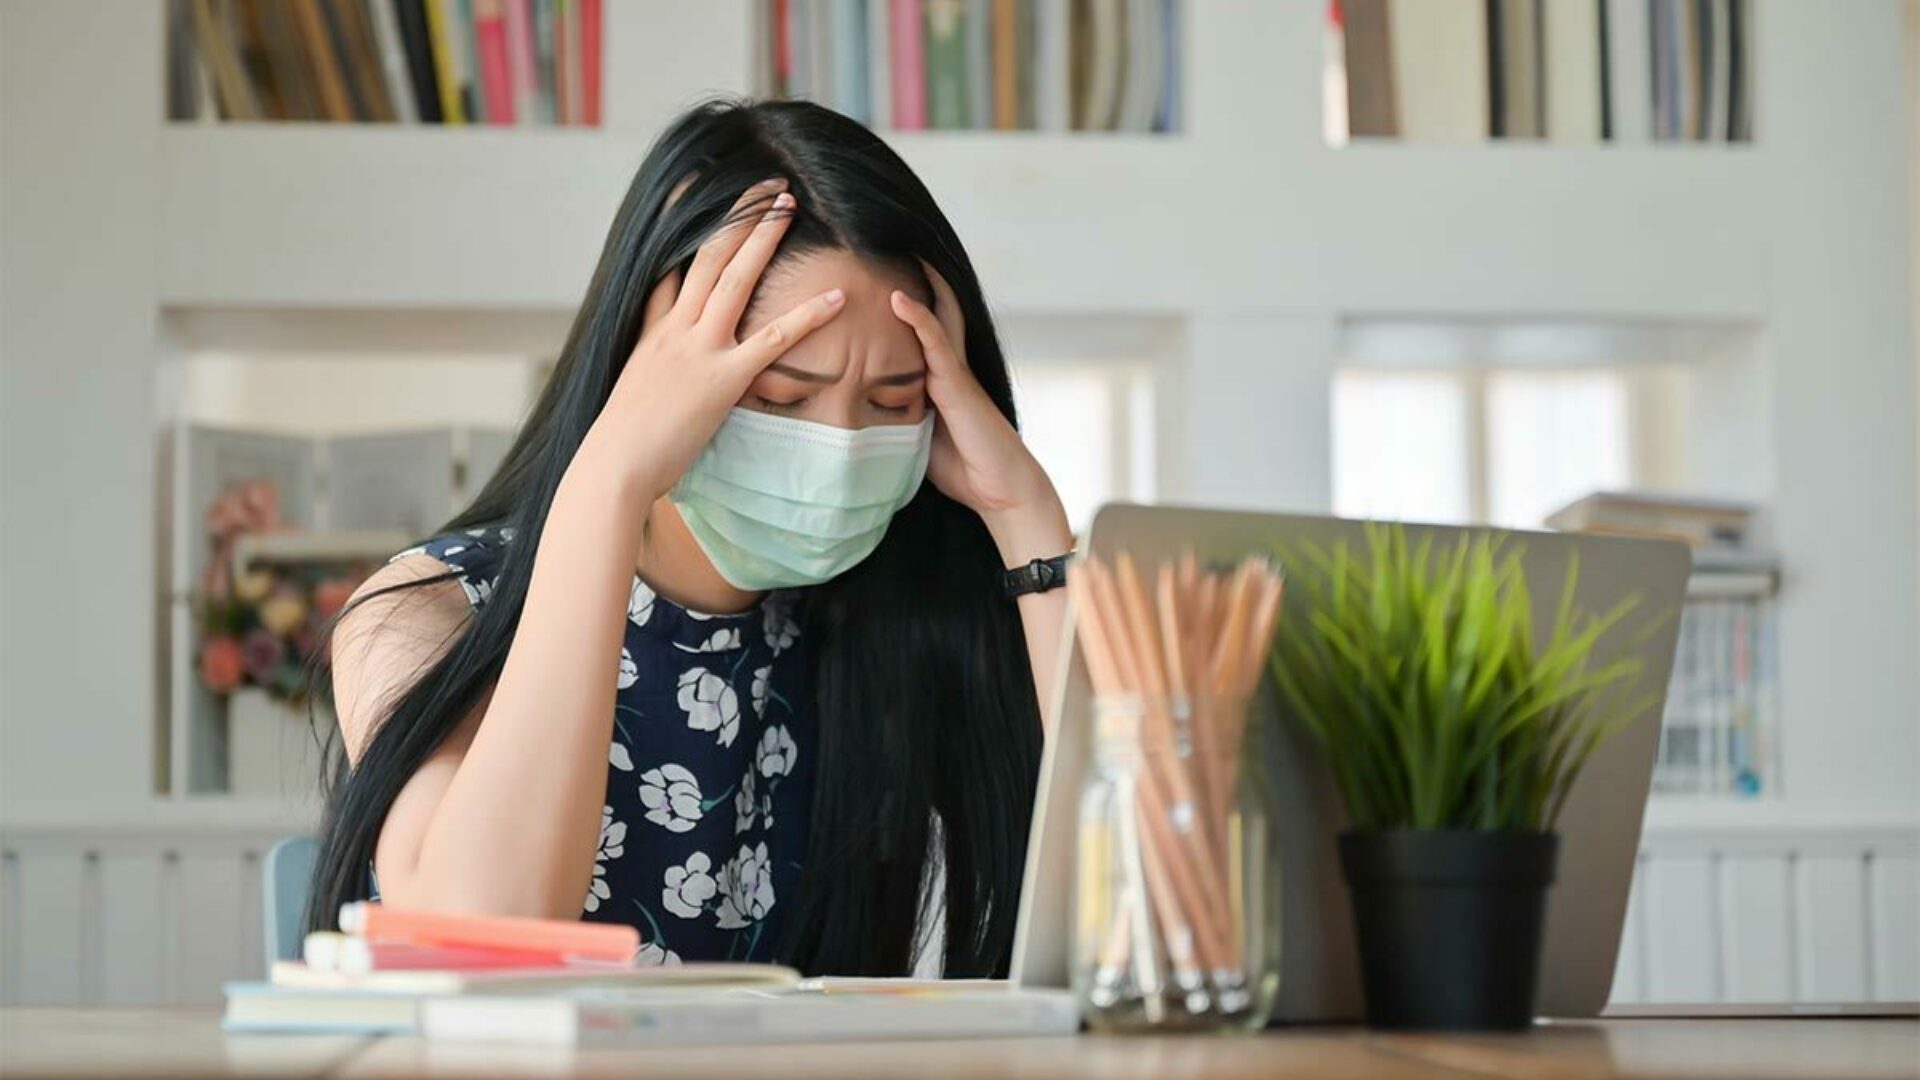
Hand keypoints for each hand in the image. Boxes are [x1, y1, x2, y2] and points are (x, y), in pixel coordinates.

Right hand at [575, 177, 847, 502]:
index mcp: (652, 332)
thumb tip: (661, 379)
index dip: (685, 225)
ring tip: (790, 206)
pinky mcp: (723, 379)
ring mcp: (699, 349)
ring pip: (736, 278)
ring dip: (765, 237)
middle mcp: (675, 329)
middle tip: (769, 187)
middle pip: (708, 256)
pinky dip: (808, 315)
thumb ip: (653, 373)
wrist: (613, 465)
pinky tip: (836, 297)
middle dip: (739, 216)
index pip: (671, 267)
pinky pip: (773, 340)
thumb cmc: (621, 444)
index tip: (700, 192)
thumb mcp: (633, 392)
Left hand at [890, 260, 1068, 556]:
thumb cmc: (963, 469)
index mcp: (936, 376)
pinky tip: (897, 298)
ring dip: (916, 279)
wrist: (1002, 493)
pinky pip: (936, 344)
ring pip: (934, 313)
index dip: (900, 295)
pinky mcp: (958, 386)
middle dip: (913, 272)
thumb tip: (853, 417)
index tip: (874, 266)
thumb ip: (894, 417)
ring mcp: (954, 372)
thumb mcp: (917, 438)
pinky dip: (917, 319)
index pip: (917, 325)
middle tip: (884, 234)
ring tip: (893, 243)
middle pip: (931, 305)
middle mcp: (947, 365)